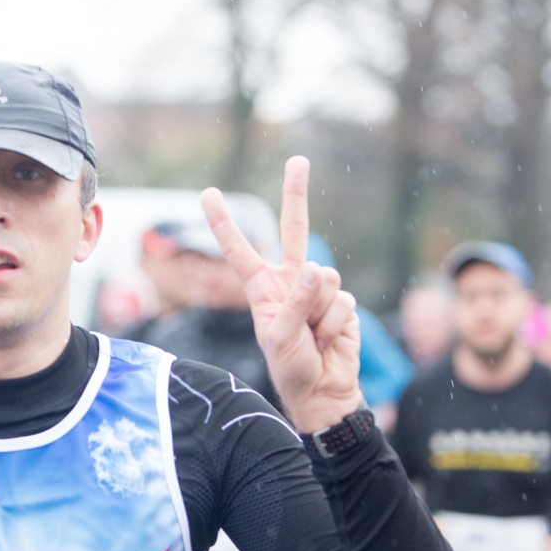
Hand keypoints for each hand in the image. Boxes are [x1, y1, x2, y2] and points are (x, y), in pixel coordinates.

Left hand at [201, 157, 361, 433]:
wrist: (322, 391)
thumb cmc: (292, 367)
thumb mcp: (281, 338)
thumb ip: (296, 303)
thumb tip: (315, 270)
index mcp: (263, 288)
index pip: (239, 249)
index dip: (224, 223)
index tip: (208, 194)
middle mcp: (290, 282)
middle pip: (294, 230)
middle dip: (296, 194)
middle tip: (298, 159)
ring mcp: (317, 290)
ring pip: (324, 280)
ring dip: (319, 313)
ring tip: (312, 336)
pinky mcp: (341, 302)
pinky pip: (342, 302)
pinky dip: (335, 324)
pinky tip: (329, 339)